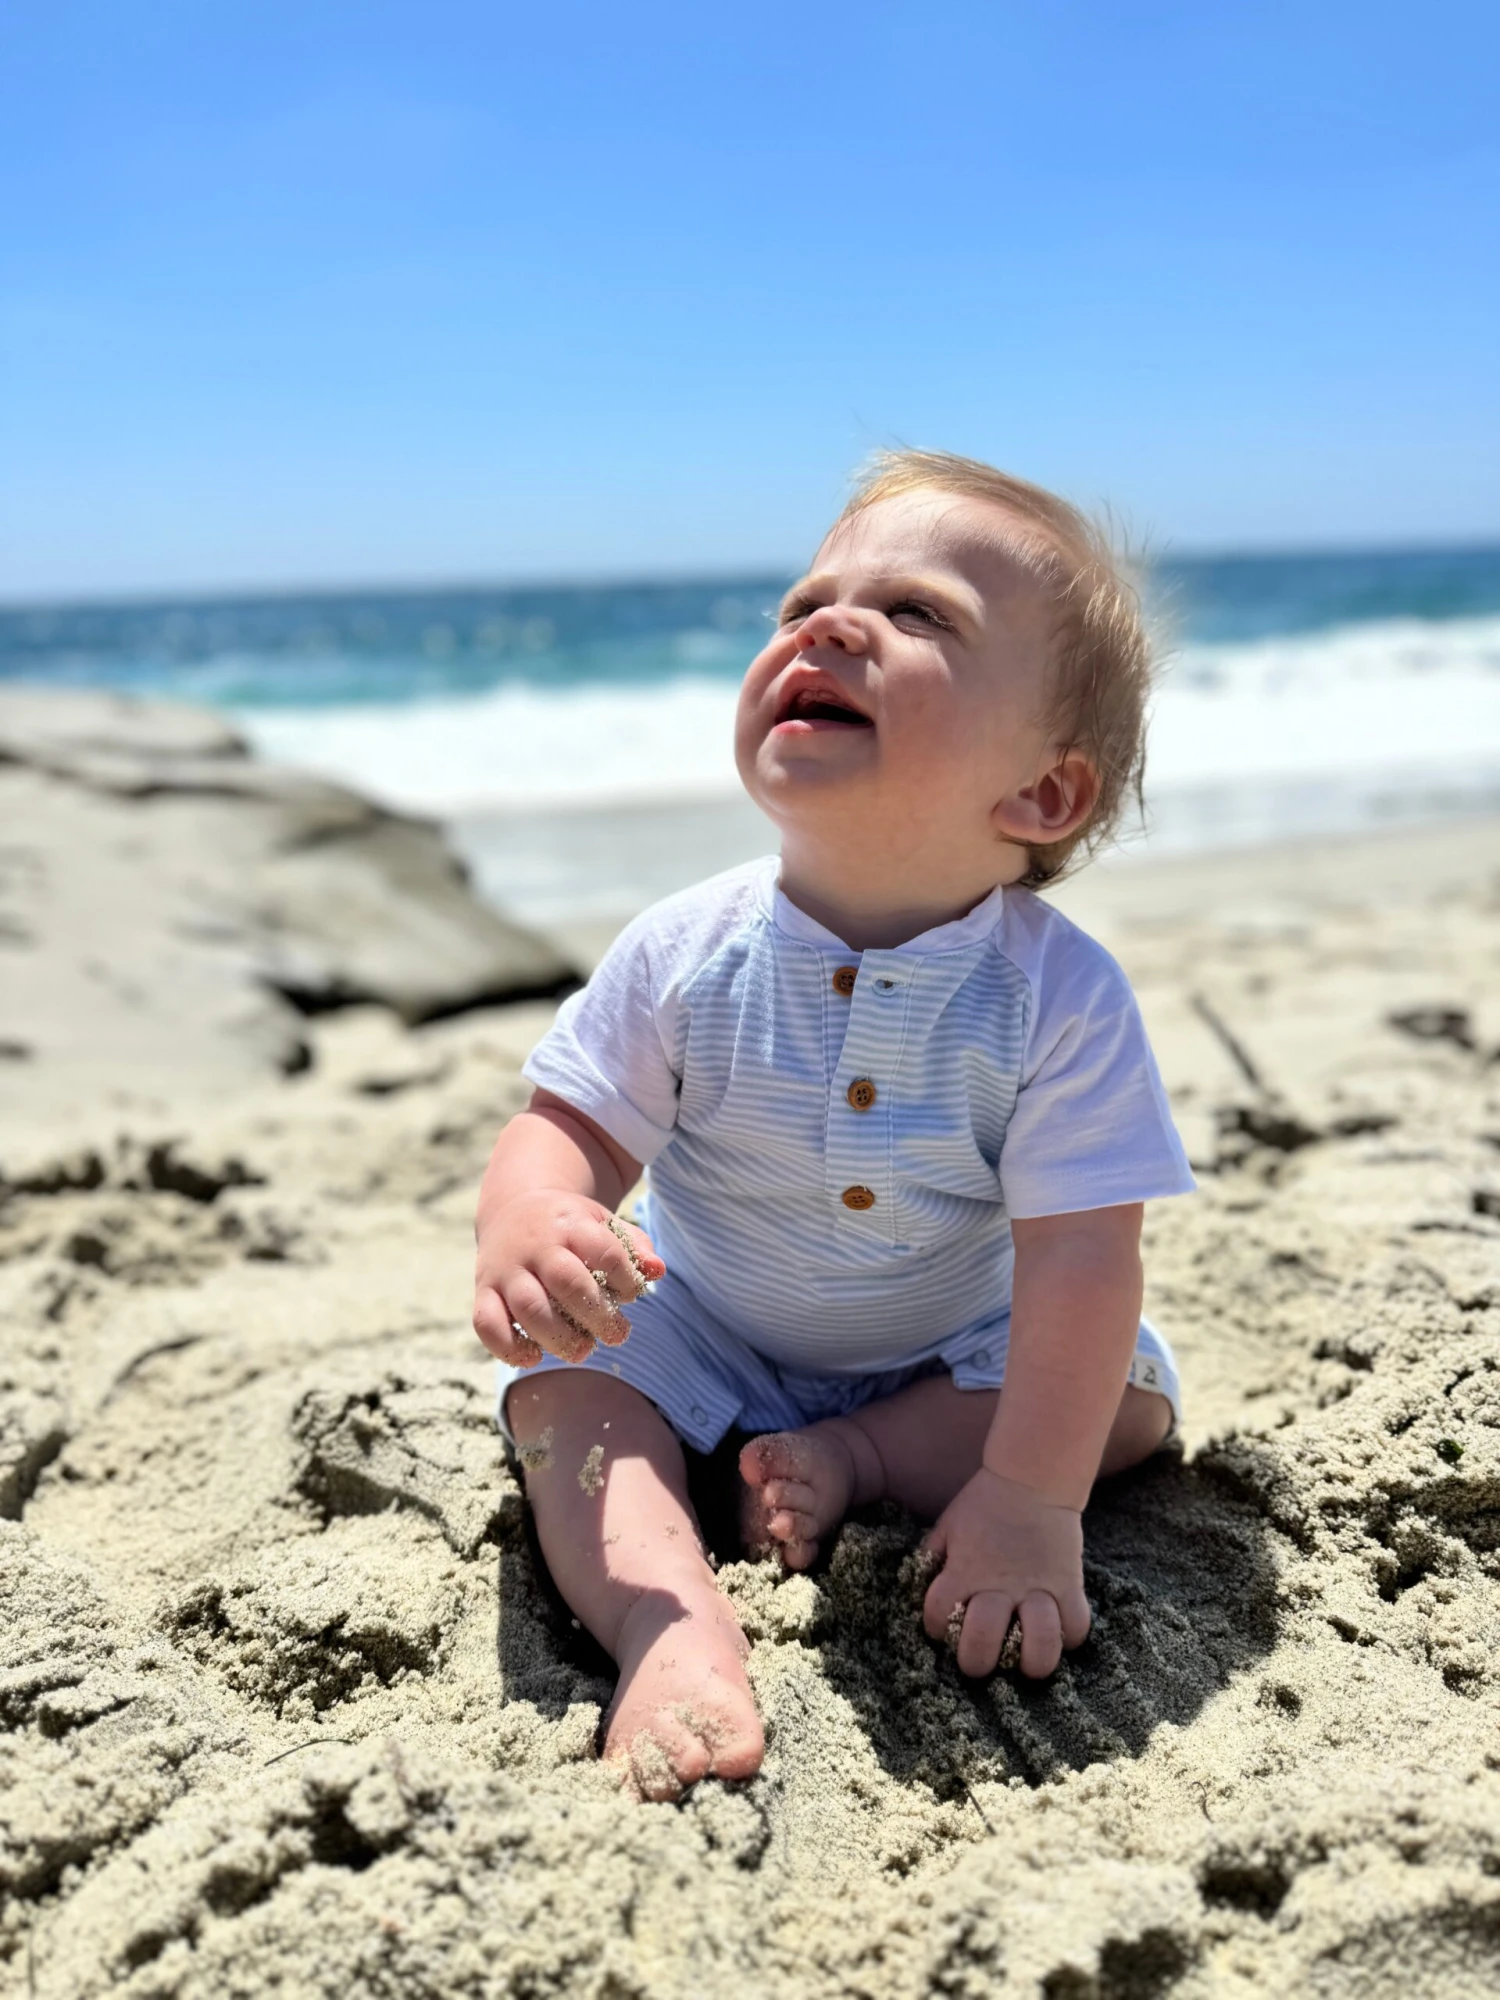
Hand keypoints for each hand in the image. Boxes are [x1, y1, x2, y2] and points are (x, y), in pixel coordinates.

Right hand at [473, 1192, 664, 1367]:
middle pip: (566, 1282)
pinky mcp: (483, 1289)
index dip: (626, 1279)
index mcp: (570, 1223)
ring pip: (527, 1306)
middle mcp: (536, 1245)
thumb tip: (657, 1270)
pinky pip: (486, 1323)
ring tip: (583, 1351)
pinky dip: (507, 1347)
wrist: (514, 1206)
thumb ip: (633, 1245)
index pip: (605, 1252)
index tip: (633, 1294)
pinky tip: (533, 1356)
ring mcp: (506, 1268)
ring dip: (558, 1337)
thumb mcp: (602, 1222)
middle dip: (597, 1315)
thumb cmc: (569, 1225)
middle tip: (617, 1335)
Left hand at [921, 1467, 1090, 1678]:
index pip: (936, 1616)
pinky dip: (1069, 1636)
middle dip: (977, 1662)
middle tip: (983, 1657)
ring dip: (1031, 1661)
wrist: (1031, 1478)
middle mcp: (998, 1587)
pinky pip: (1077, 1626)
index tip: (943, 1623)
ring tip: (1026, 1659)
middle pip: (982, 1644)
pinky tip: (1058, 1630)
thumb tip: (922, 1584)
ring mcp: (1037, 1589)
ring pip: (1039, 1647)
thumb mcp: (948, 1526)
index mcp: (963, 1571)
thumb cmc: (984, 1504)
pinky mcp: (1069, 1585)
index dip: (934, 1627)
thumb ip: (933, 1558)